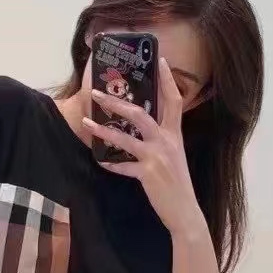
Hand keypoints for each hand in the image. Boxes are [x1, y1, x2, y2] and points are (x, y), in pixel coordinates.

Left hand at [86, 58, 202, 235]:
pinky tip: (100, 161)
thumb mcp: (174, 156)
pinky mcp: (148, 174)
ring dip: (104, 130)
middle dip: (117, 102)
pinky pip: (123, 166)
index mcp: (175, 134)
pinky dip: (111, 164)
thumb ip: (161, 140)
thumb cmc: (177, 183)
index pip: (174, 101)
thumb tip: (144, 127)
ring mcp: (157, 157)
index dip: (168, 80)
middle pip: (141, 114)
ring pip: (127, 138)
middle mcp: (167, 142)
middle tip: (97, 93)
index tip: (160, 60)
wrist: (185, 211)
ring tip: (86, 123)